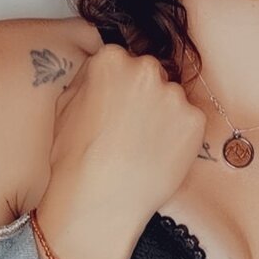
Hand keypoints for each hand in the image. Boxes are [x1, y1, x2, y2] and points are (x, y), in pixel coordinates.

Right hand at [35, 44, 206, 258]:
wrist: (100, 198)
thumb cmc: (75, 158)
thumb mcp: (64, 106)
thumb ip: (88, 81)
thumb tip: (99, 77)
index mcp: (111, 60)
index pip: (123, 61)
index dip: (120, 86)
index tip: (118, 105)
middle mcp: (146, 69)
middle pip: (152, 75)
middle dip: (145, 96)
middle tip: (133, 128)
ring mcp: (173, 95)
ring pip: (172, 99)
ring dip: (164, 116)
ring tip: (145, 147)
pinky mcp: (194, 120)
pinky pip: (190, 122)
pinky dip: (180, 136)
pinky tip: (160, 156)